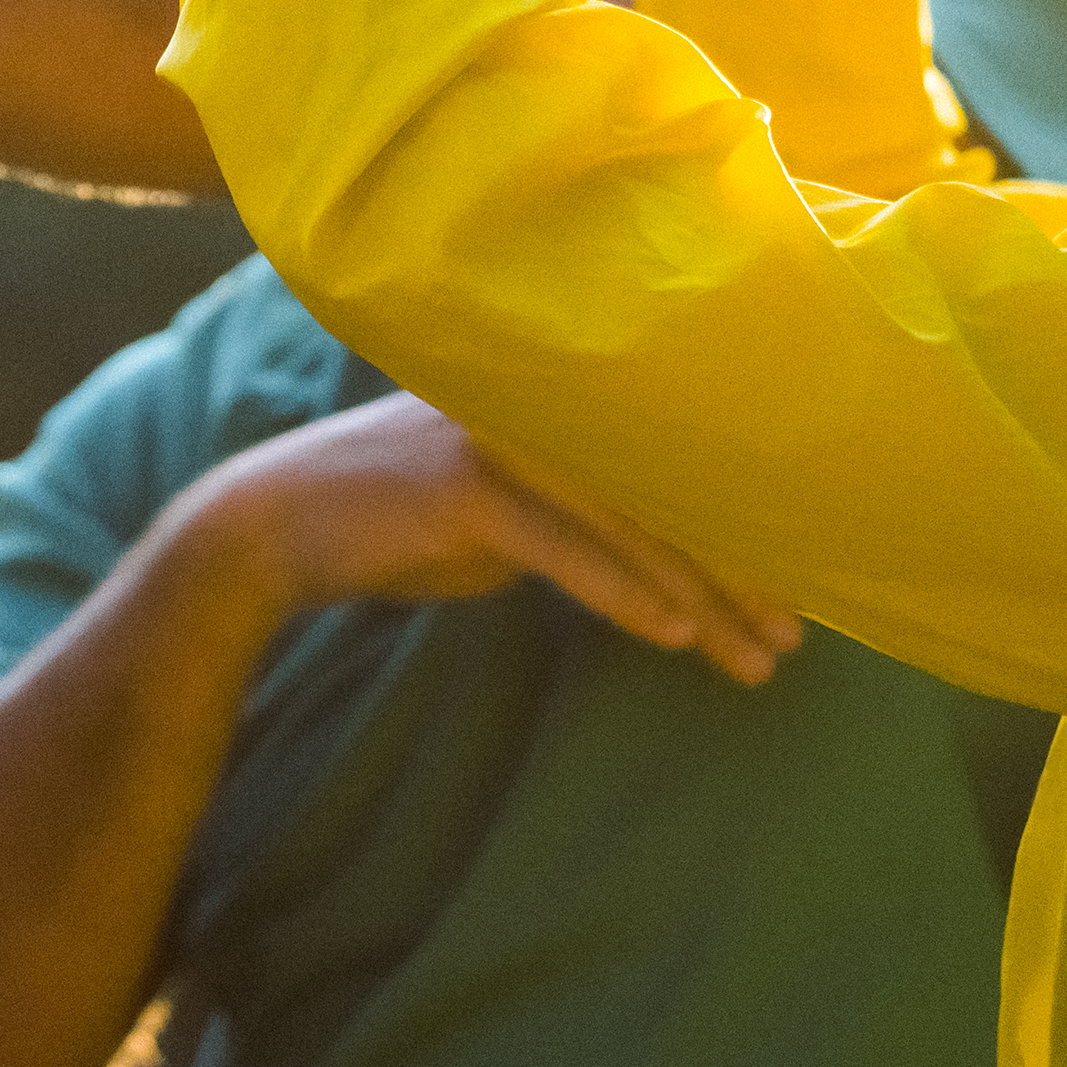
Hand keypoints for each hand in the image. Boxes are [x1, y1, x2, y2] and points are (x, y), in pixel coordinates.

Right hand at [184, 392, 795, 682]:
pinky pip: (565, 547)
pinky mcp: (466, 488)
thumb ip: (571, 521)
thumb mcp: (500, 516)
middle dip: (737, 572)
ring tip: (757, 656)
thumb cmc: (392, 522)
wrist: (268, 528)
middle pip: (662, 495)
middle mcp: (537, 411)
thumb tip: (654, 562)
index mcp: (553, 410)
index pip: (664, 473)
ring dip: (701, 596)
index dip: (733, 535)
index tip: (793, 596)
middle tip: (798, 638)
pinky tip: (674, 634)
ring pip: (629, 524)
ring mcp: (501, 441)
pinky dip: (623, 591)